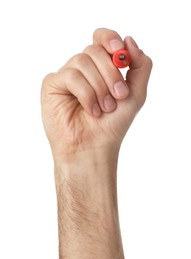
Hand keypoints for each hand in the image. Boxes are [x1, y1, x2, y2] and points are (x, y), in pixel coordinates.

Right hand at [41, 28, 151, 163]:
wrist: (94, 147)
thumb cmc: (113, 124)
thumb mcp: (136, 94)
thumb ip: (141, 66)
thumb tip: (129, 40)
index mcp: (100, 68)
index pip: (101, 39)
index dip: (109, 38)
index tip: (118, 50)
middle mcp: (82, 69)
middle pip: (94, 49)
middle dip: (111, 73)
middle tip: (120, 95)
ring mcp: (66, 76)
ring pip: (82, 61)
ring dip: (99, 87)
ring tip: (104, 108)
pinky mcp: (52, 84)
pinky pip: (70, 76)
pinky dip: (86, 94)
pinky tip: (90, 110)